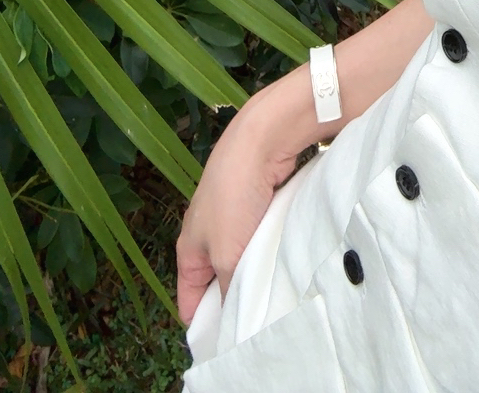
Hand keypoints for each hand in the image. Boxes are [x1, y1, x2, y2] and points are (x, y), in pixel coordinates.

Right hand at [175, 76, 311, 324]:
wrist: (263, 139)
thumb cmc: (235, 195)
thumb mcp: (228, 253)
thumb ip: (229, 288)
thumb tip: (234, 316)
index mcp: (188, 249)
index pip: (189, 299)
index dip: (206, 321)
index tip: (231, 339)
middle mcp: (208, 235)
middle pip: (220, 280)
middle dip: (239, 296)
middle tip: (261, 317)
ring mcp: (235, 218)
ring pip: (245, 259)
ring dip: (260, 271)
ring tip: (279, 291)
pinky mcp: (259, 203)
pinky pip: (264, 238)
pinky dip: (273, 248)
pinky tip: (289, 260)